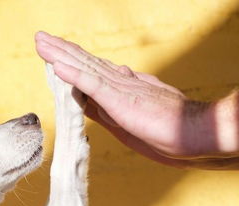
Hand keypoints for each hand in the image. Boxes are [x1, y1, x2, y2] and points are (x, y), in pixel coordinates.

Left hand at [35, 31, 212, 161]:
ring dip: (61, 55)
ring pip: (85, 67)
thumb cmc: (172, 133)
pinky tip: (56, 66)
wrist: (198, 134)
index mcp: (124, 89)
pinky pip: (93, 84)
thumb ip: (113, 110)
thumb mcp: (134, 121)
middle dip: (61, 50)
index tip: (55, 53)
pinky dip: (73, 74)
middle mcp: (121, 83)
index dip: (72, 61)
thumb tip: (91, 103)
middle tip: (40, 38)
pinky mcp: (121, 100)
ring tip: (42, 43)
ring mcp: (121, 89)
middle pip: (85, 62)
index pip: (92, 72)